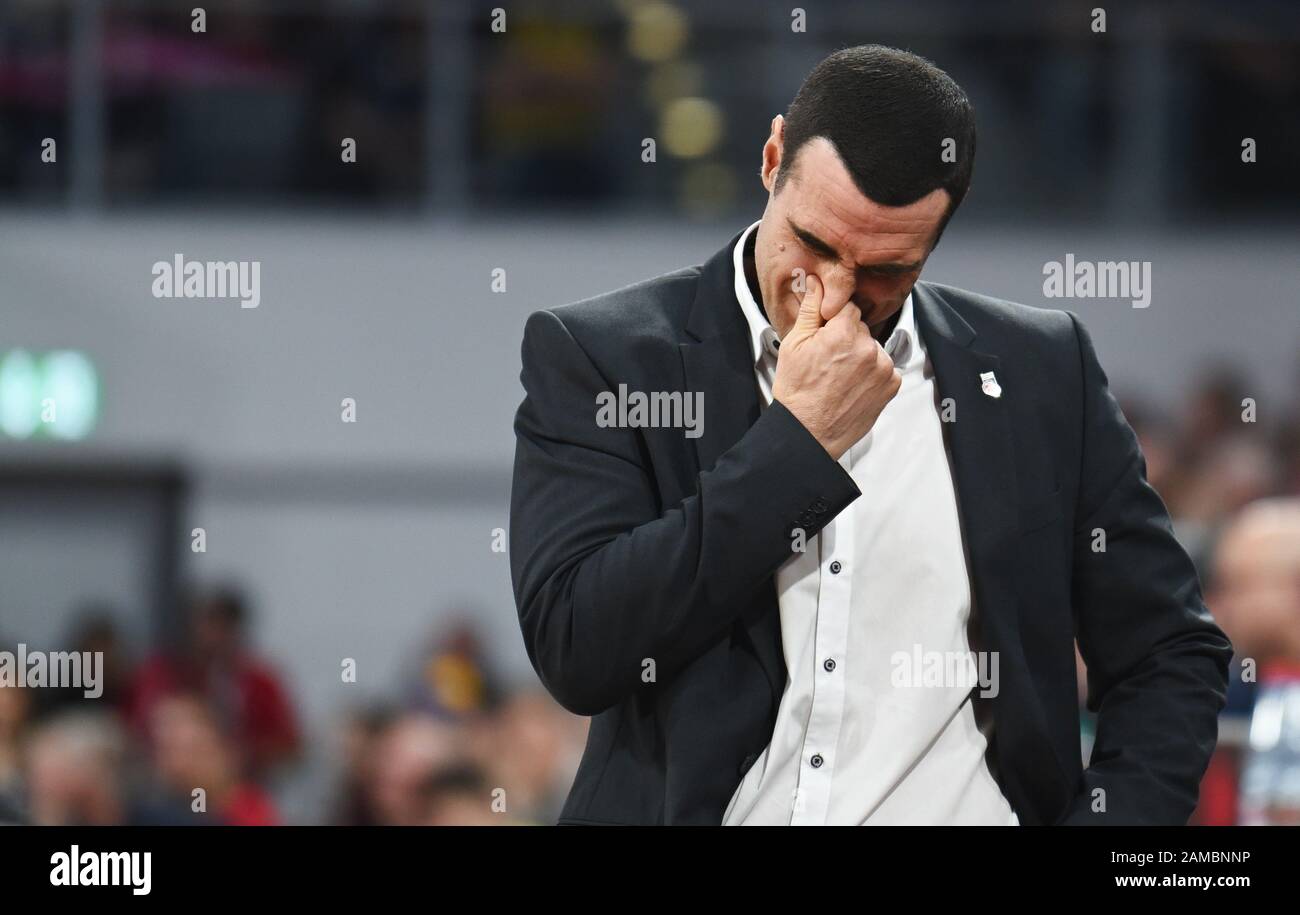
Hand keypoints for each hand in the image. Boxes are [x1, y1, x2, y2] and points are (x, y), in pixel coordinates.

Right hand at [771, 275, 901, 459]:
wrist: (808, 432)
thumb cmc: (797, 390)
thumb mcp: (795, 344)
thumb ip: (811, 309)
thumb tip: (816, 281)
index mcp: (843, 332)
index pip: (848, 308)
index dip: (834, 321)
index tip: (825, 336)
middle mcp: (868, 347)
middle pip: (861, 328)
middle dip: (848, 338)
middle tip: (828, 360)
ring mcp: (883, 367)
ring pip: (873, 348)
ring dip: (861, 356)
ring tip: (840, 377)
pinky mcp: (892, 385)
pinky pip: (884, 367)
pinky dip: (872, 374)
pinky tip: (853, 386)